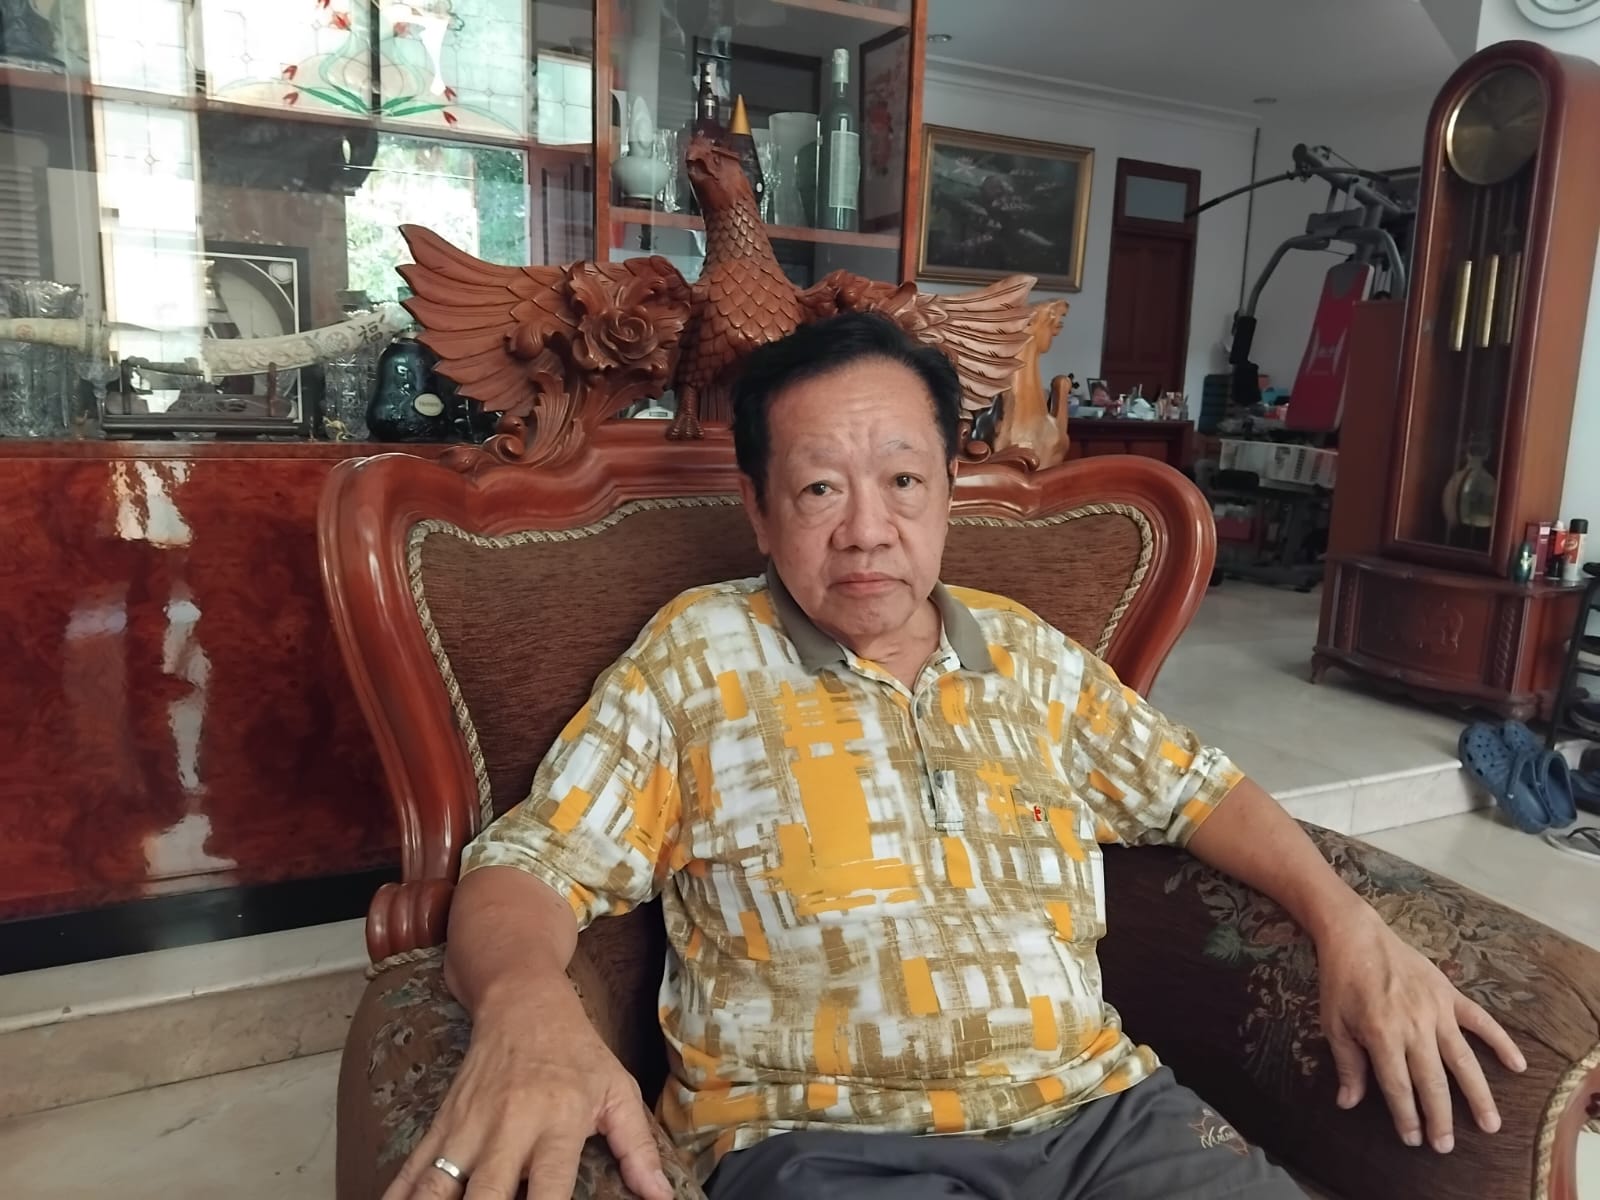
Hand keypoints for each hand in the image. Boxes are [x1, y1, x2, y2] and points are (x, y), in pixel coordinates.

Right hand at [383, 978, 673, 1199]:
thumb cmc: (577, 1051)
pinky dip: (399, 1195)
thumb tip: (664, 1198)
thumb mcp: (618, 1090)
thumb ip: (639, 1149)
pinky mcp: (442, 1123)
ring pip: (437, 1185)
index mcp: (557, 1121)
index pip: (548, 1190)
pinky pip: (412, 1169)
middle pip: (485, 1195)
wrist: (523, 1000)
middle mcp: (509, 1126)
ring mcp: (468, 1126)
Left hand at [1315, 905, 1526, 1152]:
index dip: (1406, 1116)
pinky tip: (1518, 1065)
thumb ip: (1346, 1064)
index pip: (1398, 1086)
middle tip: (1447, 1146)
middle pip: (1432, 1081)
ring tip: (1490, 1124)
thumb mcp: (1333, 1024)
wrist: (1356, 936)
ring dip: (1478, 1094)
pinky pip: (1481, 1021)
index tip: (1414, 1140)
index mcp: (1381, 1034)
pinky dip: (1501, 1042)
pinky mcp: (1449, 995)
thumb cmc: (1340, 982)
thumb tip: (1347, 1102)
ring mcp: (1436, 1010)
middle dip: (1440, 1117)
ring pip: (1463, 1060)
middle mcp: (1413, 1026)